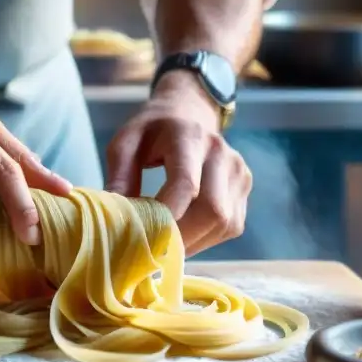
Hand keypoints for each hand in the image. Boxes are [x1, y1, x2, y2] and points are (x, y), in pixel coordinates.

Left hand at [106, 71, 251, 255]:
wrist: (188, 112)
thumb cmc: (152, 131)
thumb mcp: (125, 143)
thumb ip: (119, 178)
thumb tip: (117, 219)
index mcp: (188, 136)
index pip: (185, 183)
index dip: (167, 216)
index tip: (143, 237)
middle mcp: (220, 152)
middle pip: (212, 210)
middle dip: (182, 237)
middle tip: (152, 250)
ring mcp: (238, 169)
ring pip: (225, 223)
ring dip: (195, 242)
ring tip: (166, 244)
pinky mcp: (244, 186)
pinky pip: (231, 225)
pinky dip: (207, 238)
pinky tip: (185, 234)